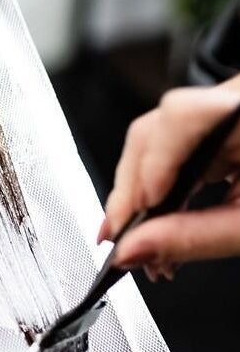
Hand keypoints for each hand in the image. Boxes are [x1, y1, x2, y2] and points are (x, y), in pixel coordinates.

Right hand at [100, 74, 239, 278]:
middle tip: (123, 236)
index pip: (182, 117)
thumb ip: (191, 238)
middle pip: (157, 130)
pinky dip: (161, 184)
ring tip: (141, 236)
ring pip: (157, 139)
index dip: (153, 163)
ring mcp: (226, 112)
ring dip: (141, 192)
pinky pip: (174, 146)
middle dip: (134, 190)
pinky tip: (158, 215)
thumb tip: (133, 248)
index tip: (140, 211)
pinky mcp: (221, 128)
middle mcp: (236, 102)